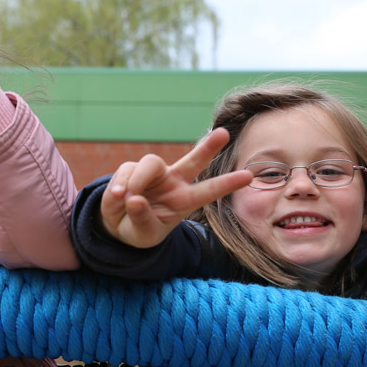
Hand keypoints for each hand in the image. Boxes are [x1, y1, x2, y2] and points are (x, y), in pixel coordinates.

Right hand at [101, 128, 252, 247]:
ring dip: (137, 182)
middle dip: (208, 147)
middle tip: (224, 134)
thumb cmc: (139, 230)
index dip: (228, 183)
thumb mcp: (144, 233)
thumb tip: (135, 198)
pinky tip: (117, 197)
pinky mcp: (132, 170)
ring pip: (149, 163)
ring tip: (126, 200)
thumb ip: (142, 219)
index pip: (209, 190)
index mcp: (184, 200)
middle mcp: (173, 182)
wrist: (117, 226)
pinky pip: (127, 171)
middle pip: (193, 160)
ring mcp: (153, 174)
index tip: (248, 175)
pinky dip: (119, 185)